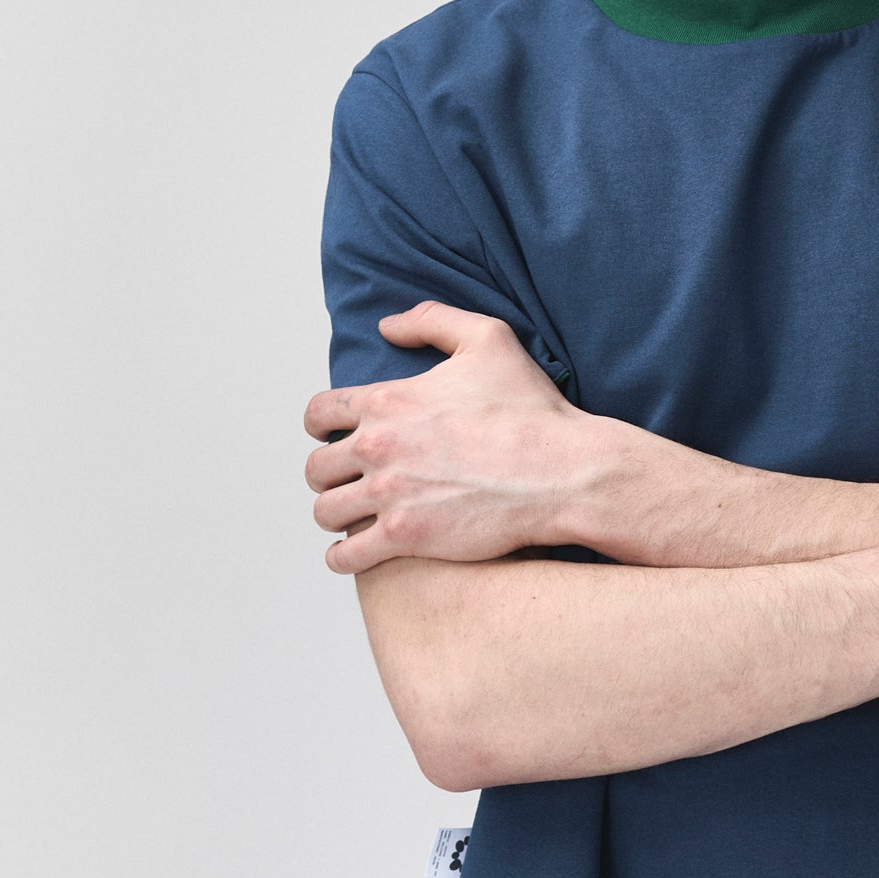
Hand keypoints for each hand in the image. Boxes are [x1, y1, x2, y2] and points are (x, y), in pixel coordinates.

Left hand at [302, 301, 592, 573]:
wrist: (561, 472)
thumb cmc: (531, 410)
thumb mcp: (489, 340)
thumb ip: (433, 320)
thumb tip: (387, 326)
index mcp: (387, 401)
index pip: (320, 413)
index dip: (322, 425)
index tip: (333, 436)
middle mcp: (377, 447)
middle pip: (316, 467)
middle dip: (330, 474)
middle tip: (351, 481)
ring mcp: (388, 495)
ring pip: (326, 511)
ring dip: (336, 514)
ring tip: (355, 518)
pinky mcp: (404, 538)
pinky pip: (345, 556)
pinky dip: (343, 557)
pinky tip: (357, 554)